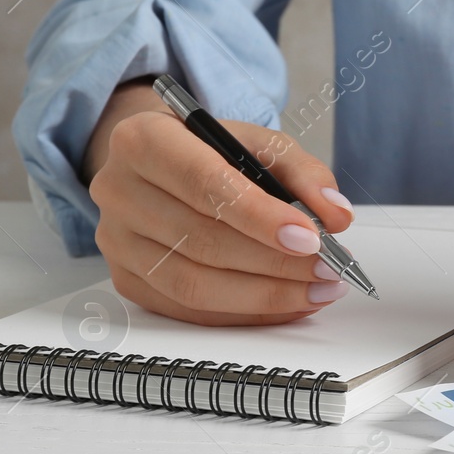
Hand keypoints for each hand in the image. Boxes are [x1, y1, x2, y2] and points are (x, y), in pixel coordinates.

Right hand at [84, 79, 356, 325]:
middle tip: (328, 268)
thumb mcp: (260, 143)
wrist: (161, 163)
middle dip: (275, 262)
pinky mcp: (128, 279)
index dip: (260, 217)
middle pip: (201, 241)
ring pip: (193, 284)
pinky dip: (245, 312)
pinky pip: (188, 309)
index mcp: (144, 140)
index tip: (311, 237)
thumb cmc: (211, 150)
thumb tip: (337, 215)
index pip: (203, 184)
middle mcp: (119, 191)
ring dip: (265, 295)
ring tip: (317, 289)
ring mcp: (117, 241)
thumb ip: (304, 173)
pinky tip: (287, 303)